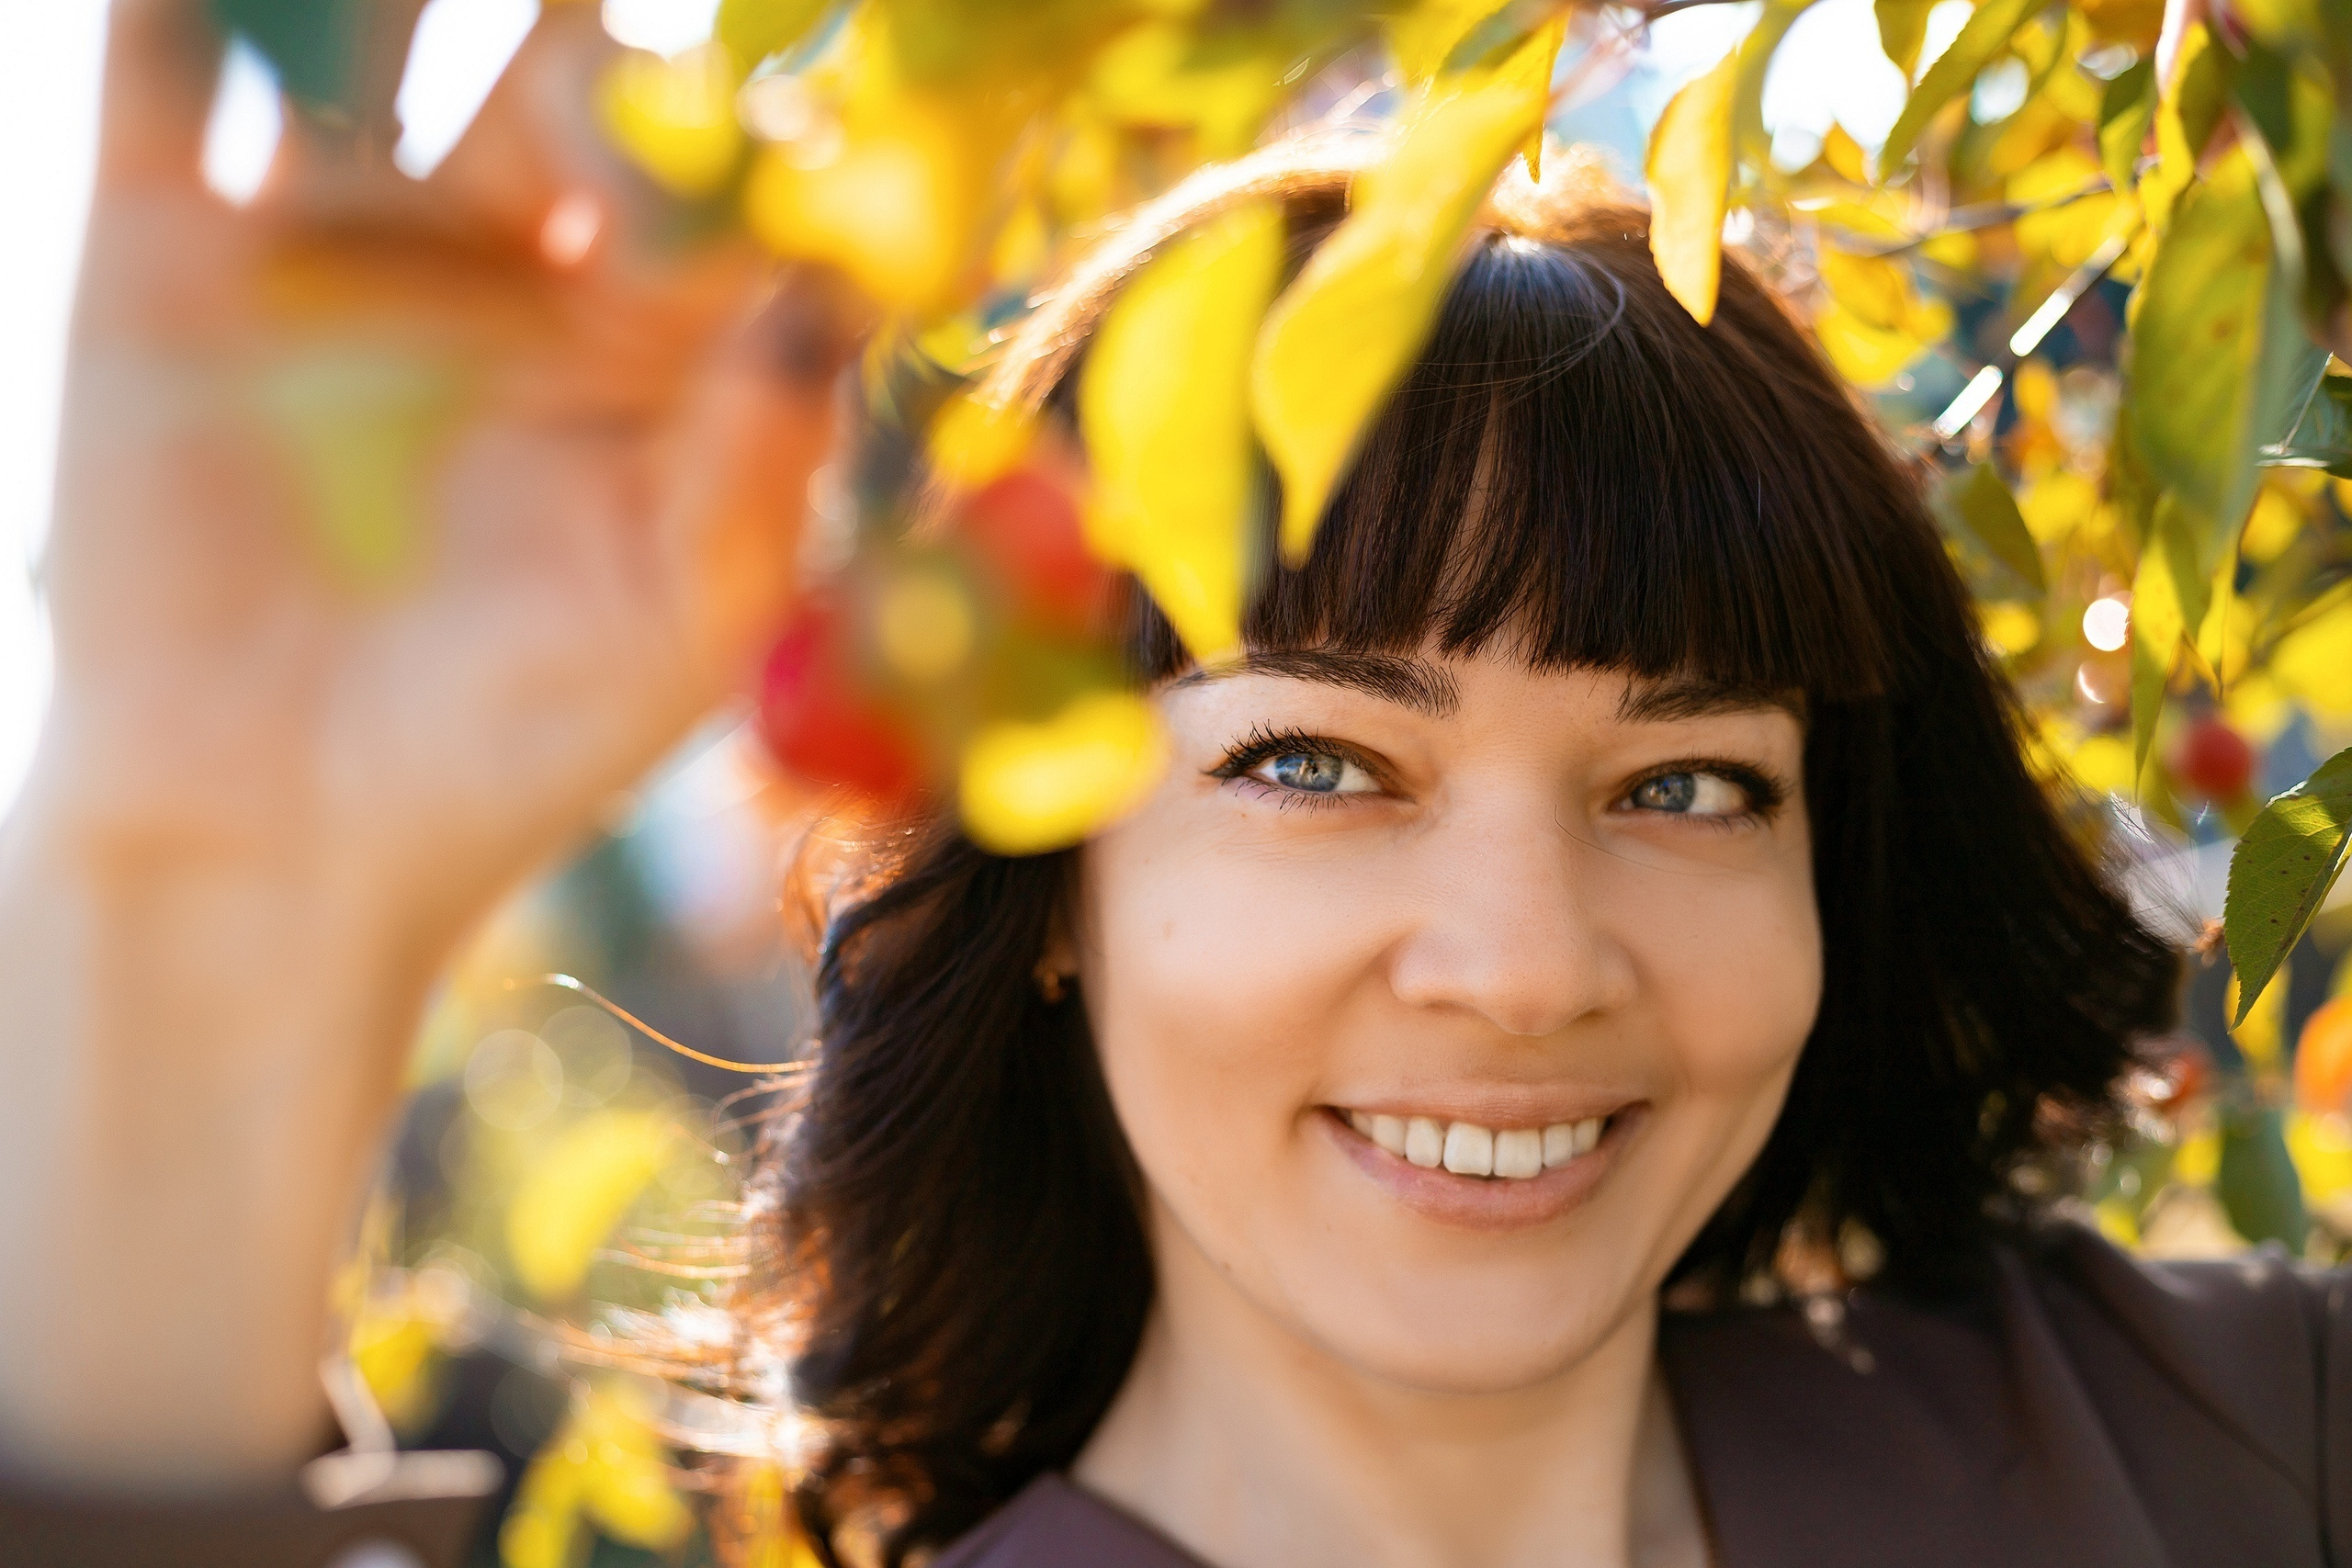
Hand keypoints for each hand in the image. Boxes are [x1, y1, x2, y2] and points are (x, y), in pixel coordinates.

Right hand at [47, 0, 854, 942]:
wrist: (270, 834)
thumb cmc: (513, 750)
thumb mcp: (682, 629)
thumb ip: (764, 461)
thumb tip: (825, 285)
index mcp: (657, 347)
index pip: (719, 183)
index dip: (731, 147)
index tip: (712, 174)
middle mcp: (517, 269)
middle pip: (567, 81)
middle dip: (585, 54)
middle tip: (581, 65)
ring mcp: (346, 249)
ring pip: (385, 42)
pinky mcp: (165, 250)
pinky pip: (167, 75)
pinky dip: (179, 2)